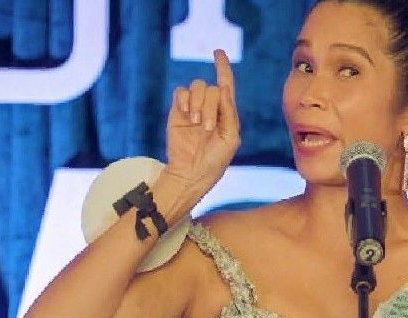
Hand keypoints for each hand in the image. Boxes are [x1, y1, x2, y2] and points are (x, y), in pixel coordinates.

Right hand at [165, 49, 240, 191]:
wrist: (190, 174)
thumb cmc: (214, 161)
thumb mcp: (230, 139)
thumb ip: (229, 113)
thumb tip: (222, 88)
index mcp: (225, 114)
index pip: (226, 85)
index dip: (223, 67)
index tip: (218, 52)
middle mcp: (209, 108)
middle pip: (211, 88)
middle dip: (210, 106)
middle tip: (205, 127)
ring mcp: (193, 109)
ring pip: (196, 87)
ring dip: (198, 103)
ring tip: (195, 123)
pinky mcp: (177, 112)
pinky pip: (180, 92)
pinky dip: (184, 100)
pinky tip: (186, 114)